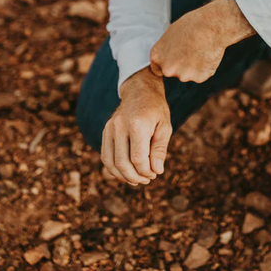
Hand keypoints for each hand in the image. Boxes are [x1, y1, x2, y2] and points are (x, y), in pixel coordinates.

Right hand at [101, 67, 171, 186]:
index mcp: (137, 125)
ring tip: (136, 179)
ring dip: (123, 176)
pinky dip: (114, 168)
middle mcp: (120, 126)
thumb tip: (156, 171)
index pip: (138, 158)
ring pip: (110, 162)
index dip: (146, 171)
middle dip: (135, 177)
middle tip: (147, 180)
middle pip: (122, 163)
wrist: (139, 90)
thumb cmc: (155, 110)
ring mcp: (110, 128)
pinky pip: (105, 156)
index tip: (155, 174)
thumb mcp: (165, 127)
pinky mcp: (105, 131)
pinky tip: (126, 173)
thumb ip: (159, 150)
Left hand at [149, 0, 254, 83]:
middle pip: (173, 72)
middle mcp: (167, 69)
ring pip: (188, 74)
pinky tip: (207, 55)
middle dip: (181, 65)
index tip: (175, 59)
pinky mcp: (198, 78)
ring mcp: (183, 75)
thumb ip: (167, 49)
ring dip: (194, 67)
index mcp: (157, 56)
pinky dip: (205, 68)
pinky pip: (201, 75)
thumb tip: (170, 53)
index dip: (168, 63)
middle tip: (191, 50)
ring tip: (201, 50)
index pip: (158, 69)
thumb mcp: (171, 33)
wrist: (211, 26)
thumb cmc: (192, 24)